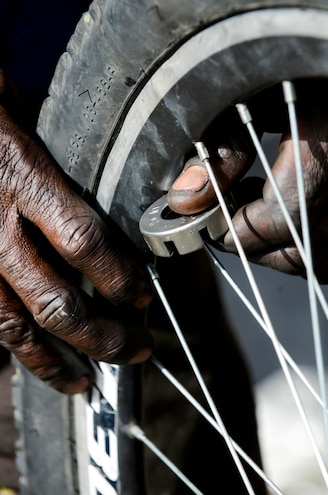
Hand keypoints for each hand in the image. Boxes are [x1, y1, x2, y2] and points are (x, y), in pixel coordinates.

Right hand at [0, 88, 152, 392]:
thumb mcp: (24, 112)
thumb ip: (61, 157)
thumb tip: (104, 187)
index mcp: (23, 179)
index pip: (84, 241)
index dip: (119, 276)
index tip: (143, 296)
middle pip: (57, 300)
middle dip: (103, 335)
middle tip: (137, 348)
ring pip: (16, 326)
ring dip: (57, 361)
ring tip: (88, 382)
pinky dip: (16, 350)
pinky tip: (40, 364)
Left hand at [168, 79, 327, 283]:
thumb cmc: (284, 52)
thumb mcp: (241, 92)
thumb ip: (216, 150)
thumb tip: (187, 202)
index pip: (285, 219)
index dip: (239, 233)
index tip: (211, 224)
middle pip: (310, 250)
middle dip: (259, 248)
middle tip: (229, 221)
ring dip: (287, 250)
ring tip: (259, 211)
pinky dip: (316, 244)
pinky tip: (290, 207)